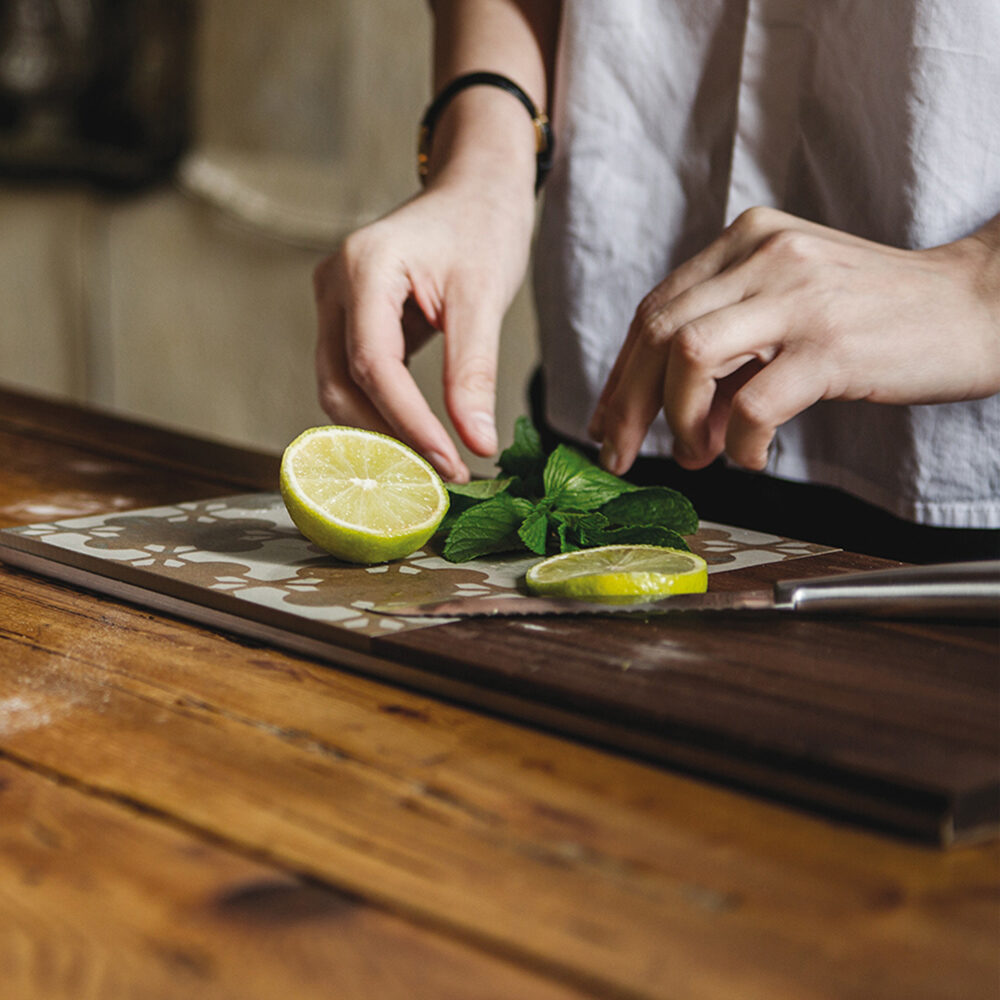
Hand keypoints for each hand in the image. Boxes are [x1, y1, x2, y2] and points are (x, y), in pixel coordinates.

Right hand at [313, 180, 533, 482]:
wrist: (473, 189)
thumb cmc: (481, 227)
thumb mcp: (484, 297)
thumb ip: (474, 372)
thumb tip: (476, 443)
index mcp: (365, 267)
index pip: (373, 365)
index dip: (408, 423)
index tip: (449, 464)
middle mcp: (334, 284)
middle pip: (341, 383)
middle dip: (387, 437)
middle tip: (437, 476)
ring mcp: (334, 301)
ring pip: (339, 386)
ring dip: (380, 431)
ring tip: (430, 463)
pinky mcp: (347, 317)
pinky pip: (352, 375)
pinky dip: (381, 411)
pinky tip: (417, 436)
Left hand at [589, 206, 999, 474]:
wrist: (979, 308)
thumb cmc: (878, 319)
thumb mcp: (789, 310)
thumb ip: (731, 350)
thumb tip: (671, 420)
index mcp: (747, 241)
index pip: (655, 309)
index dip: (620, 374)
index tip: (604, 422)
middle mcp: (765, 255)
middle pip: (657, 331)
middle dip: (626, 405)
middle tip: (620, 455)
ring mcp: (799, 296)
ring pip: (689, 355)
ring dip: (679, 420)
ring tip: (698, 454)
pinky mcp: (832, 344)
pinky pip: (754, 403)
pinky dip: (739, 442)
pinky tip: (754, 456)